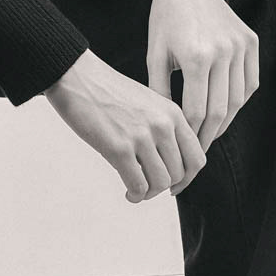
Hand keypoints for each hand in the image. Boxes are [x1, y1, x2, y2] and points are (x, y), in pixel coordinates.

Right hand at [43, 48, 206, 202]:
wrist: (78, 79)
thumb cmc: (107, 92)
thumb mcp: (149, 103)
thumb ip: (163, 128)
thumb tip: (167, 162)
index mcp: (172, 113)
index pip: (197, 157)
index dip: (187, 178)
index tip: (175, 184)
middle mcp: (162, 125)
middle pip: (179, 174)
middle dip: (164, 187)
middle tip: (148, 187)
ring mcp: (142, 137)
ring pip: (161, 183)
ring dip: (150, 193)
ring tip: (137, 190)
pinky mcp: (119, 148)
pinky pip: (138, 185)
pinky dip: (136, 195)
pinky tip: (128, 193)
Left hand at [145, 0, 258, 190]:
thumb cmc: (164, 20)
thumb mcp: (154, 55)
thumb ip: (160, 92)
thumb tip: (165, 131)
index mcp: (195, 56)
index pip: (197, 111)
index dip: (191, 136)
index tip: (183, 151)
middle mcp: (223, 51)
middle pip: (220, 110)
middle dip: (208, 137)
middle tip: (197, 154)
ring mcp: (241, 46)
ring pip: (238, 99)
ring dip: (224, 122)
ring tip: (209, 135)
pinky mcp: (252, 41)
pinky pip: (250, 83)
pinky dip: (239, 100)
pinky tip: (224, 111)